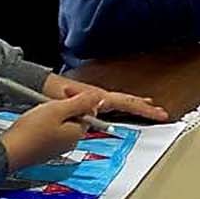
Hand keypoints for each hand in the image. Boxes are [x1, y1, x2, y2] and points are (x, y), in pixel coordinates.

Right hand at [0, 89, 106, 166]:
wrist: (8, 151)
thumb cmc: (31, 132)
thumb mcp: (58, 109)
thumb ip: (80, 103)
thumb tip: (98, 98)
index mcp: (77, 133)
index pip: (87, 111)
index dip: (77, 98)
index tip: (64, 91)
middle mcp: (70, 143)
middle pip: (74, 117)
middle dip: (63, 106)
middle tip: (48, 102)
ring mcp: (57, 148)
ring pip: (61, 124)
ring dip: (52, 114)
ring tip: (39, 112)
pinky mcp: (44, 150)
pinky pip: (49, 133)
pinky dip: (43, 125)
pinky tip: (32, 123)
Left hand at [44, 75, 167, 122]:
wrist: (38, 84)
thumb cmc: (50, 92)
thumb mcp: (65, 101)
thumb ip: (83, 105)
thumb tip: (100, 107)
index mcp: (97, 96)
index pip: (125, 103)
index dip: (143, 109)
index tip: (158, 114)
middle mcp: (99, 95)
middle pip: (127, 101)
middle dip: (145, 107)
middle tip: (162, 113)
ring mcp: (96, 97)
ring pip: (121, 101)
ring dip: (136, 105)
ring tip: (149, 108)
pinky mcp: (90, 101)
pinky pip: (113, 104)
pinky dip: (125, 105)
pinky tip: (126, 107)